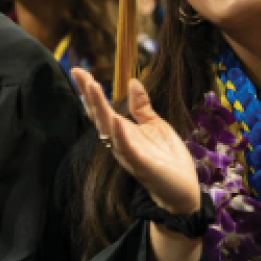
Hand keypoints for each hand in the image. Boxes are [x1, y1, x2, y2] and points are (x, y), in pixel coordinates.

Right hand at [74, 70, 200, 216]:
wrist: (181, 190)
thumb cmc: (167, 159)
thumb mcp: (156, 125)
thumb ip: (141, 107)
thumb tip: (133, 81)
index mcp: (123, 131)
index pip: (102, 108)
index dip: (90, 90)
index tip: (79, 70)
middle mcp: (120, 141)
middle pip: (99, 116)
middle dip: (89, 95)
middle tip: (79, 73)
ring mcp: (128, 153)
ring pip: (108, 130)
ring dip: (100, 109)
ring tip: (93, 88)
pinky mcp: (140, 164)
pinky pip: (126, 149)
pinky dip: (120, 135)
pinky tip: (115, 121)